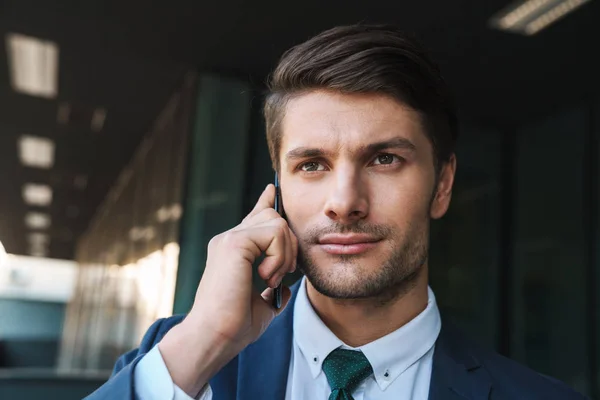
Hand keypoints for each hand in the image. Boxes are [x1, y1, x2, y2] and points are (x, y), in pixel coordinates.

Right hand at [158, 184, 296, 395]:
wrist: (215, 337)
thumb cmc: (234, 326)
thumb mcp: (262, 305)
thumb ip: (274, 292)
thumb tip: (288, 291)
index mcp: (234, 250)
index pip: (254, 217)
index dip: (266, 202)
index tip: (272, 189)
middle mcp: (229, 239)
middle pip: (273, 217)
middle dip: (289, 245)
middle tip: (281, 275)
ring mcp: (229, 238)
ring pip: (277, 223)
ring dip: (284, 254)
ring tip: (270, 280)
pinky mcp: (234, 242)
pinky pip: (274, 233)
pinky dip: (279, 257)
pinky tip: (265, 277)